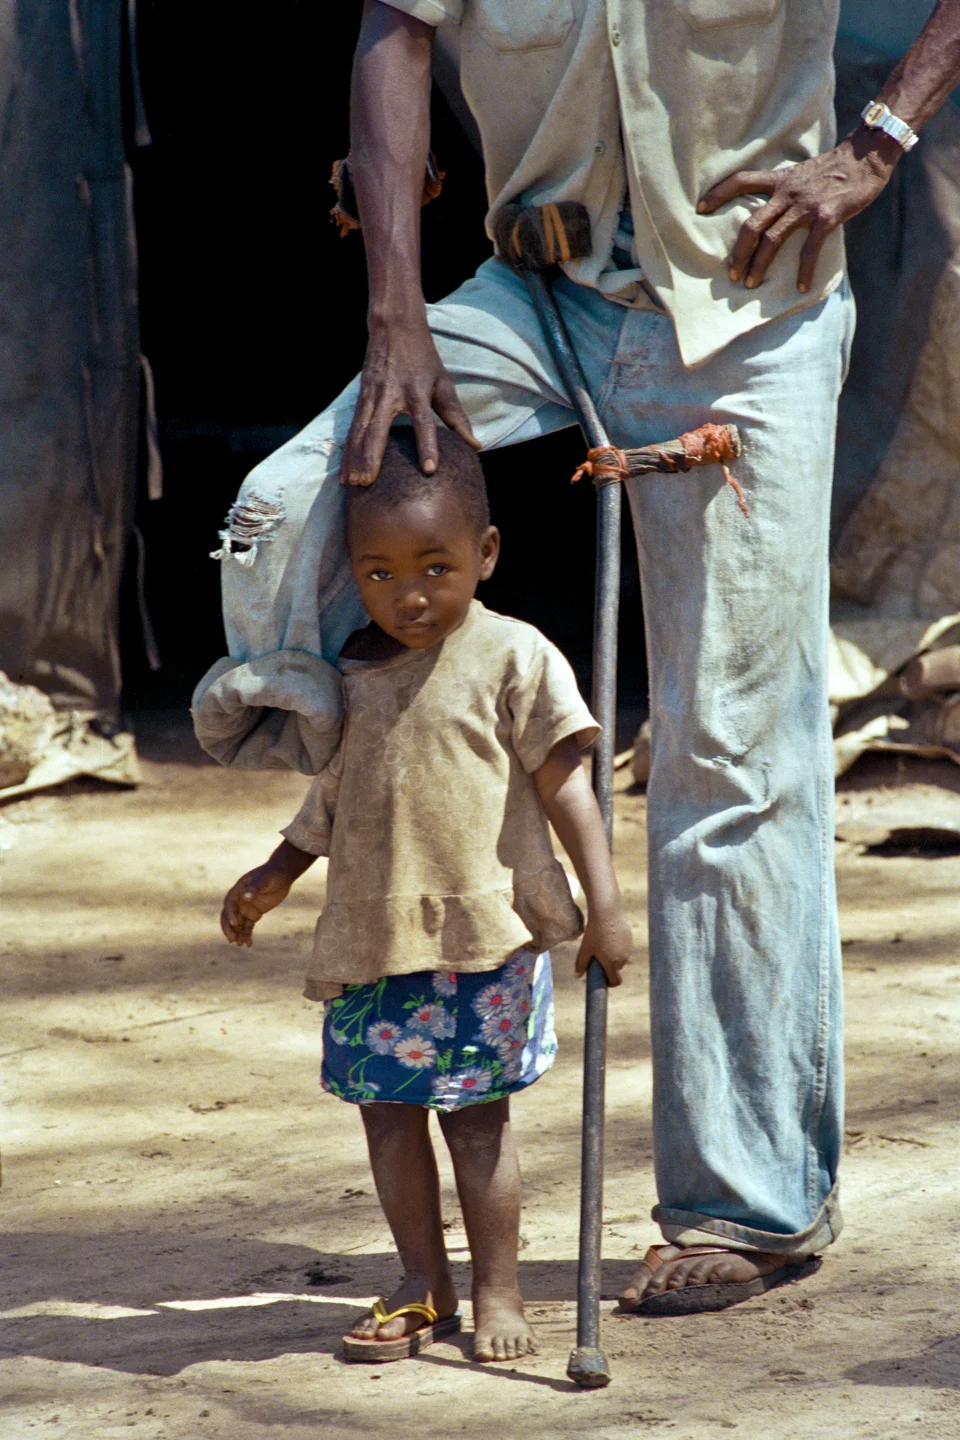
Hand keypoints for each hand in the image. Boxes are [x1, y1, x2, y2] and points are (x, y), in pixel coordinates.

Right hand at [220, 862, 292, 946]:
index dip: (230, 914)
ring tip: (240, 944)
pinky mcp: (254, 914)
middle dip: (228, 928)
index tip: (236, 923)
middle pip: (228, 916)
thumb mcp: (266, 879)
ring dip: (237, 934)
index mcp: (238, 890)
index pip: (230, 904)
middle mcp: (239, 900)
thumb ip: (256, 887)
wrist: (283, 875)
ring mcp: (246, 908)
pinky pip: (247, 927)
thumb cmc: (273, 873)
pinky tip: (248, 944)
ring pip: (237, 924)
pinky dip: (246, 935)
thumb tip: (246, 897)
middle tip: (232, 940)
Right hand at [341, 314, 478, 486]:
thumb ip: (457, 418)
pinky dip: (348, 452)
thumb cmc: (423, 359)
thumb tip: (476, 446)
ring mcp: (372, 396)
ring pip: (360, 432)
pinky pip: (352, 430)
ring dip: (355, 459)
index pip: (424, 422)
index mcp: (417, 391)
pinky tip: (345, 473)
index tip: (430, 469)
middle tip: (368, 483)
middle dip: (372, 457)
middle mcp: (391, 395)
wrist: (394, 327)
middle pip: (379, 430)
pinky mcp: (360, 399)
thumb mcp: (443, 384)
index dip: (428, 446)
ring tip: (353, 485)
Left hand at [575, 910, 632, 987]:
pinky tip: (609, 936)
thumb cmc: (594, 932)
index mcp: (612, 964)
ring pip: (621, 957)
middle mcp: (623, 958)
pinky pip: (624, 947)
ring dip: (614, 956)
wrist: (607, 913)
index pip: (616, 981)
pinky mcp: (629, 939)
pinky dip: (617, 946)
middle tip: (598, 958)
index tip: (604, 981)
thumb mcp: (585, 949)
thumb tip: (577, 976)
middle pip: (617, 969)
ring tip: (603, 945)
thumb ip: (581, 964)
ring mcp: (628, 949)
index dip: (610, 983)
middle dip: (609, 967)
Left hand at [698, 130, 900, 293]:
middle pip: (751, 224)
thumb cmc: (834, 169)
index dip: (718, 193)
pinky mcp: (826, 217)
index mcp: (779, 180)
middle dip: (738, 252)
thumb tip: (768, 211)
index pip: (741, 180)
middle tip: (732, 274)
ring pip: (772, 240)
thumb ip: (783, 190)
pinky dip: (804, 271)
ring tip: (751, 284)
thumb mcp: (801, 173)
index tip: (700, 208)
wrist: (867, 156)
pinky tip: (801, 287)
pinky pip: (809, 250)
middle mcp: (787, 192)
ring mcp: (806, 205)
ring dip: (759, 266)